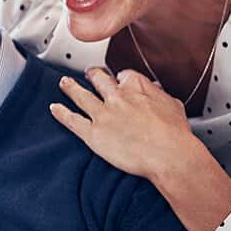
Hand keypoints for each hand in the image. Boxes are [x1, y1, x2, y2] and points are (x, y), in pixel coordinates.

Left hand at [47, 68, 213, 180]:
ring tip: (64, 83)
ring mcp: (102, 114)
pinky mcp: (93, 133)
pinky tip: (55, 108)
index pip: (123, 75)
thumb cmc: (175, 135)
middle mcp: (116, 96)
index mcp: (136, 87)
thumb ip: (160, 96)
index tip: (118, 80)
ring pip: (80, 95)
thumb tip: (157, 91)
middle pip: (99, 79)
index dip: (120, 78)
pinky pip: (72, 120)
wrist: (169, 155)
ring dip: (70, 87)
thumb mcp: (173, 106)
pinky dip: (61, 113)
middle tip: (90, 74)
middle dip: (93, 75)